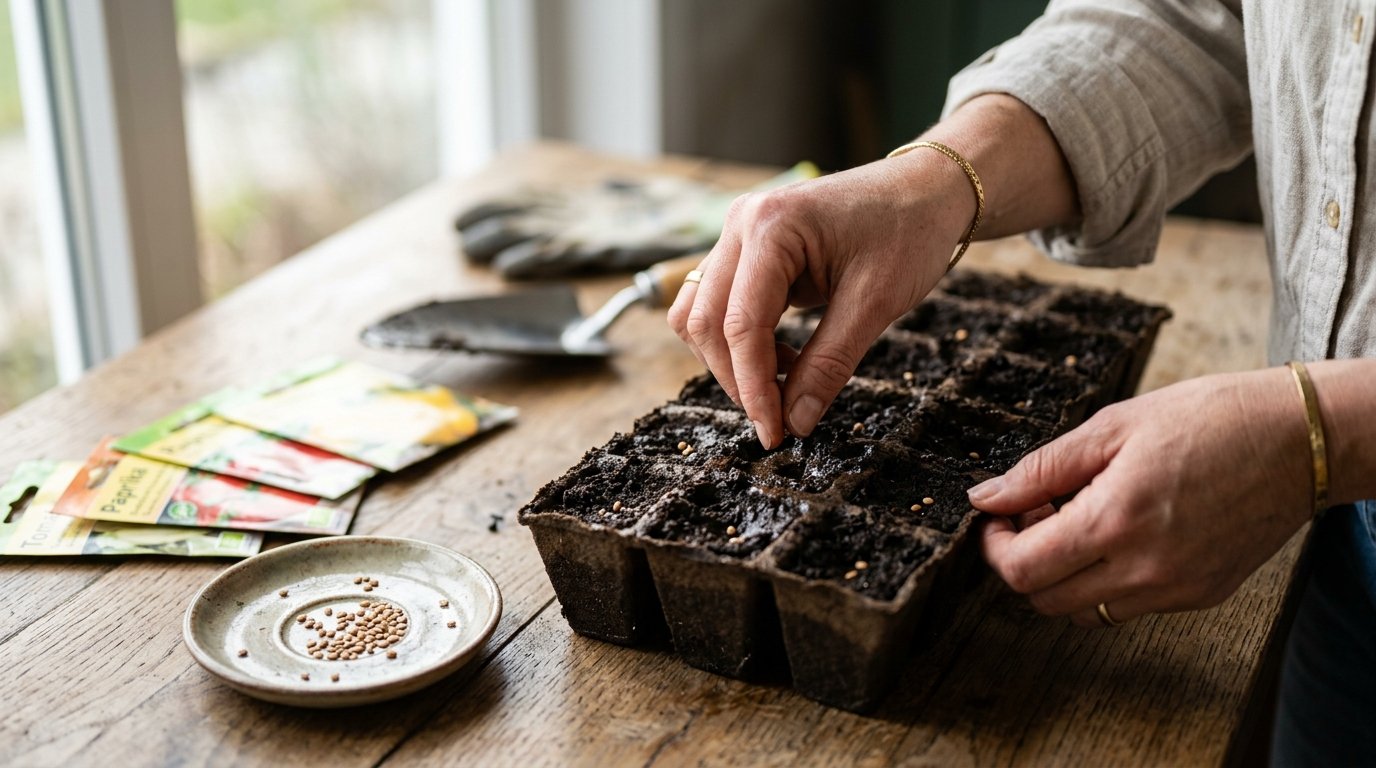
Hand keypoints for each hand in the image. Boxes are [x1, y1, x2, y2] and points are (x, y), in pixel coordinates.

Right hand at [666, 153, 972, 448]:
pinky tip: (782, 357)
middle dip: (735, 378)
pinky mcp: (745, 248)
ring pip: (699, 314)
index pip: (740, 324)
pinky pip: (717, 303)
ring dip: (729, 359)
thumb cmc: (910, 231)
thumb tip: (795, 422)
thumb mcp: (876, 303)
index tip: (773, 434)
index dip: (752, 387)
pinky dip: (738, 340)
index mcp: (772, 227)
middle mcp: (741, 223)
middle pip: (704, 321)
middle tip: (777, 419)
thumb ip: (829, 364)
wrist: (927, 189)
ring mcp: (737, 233)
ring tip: (784, 379)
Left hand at [972, 368, 1313, 626]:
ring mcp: (1175, 590)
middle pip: (1045, 600)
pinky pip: (1130, 606)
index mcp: (1114, 521)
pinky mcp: (1201, 595)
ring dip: (1064, 576)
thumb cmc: (1207, 419)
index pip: (1022, 571)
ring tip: (1080, 521)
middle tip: (1037, 513)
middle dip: (1025, 560)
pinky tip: (1123, 533)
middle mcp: (1144, 569)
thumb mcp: (1111, 427)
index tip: (999, 518)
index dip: (995, 547)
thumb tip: (985, 498)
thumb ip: (1040, 469)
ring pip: (1085, 611)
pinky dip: (1108, 580)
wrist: (1297, 440)